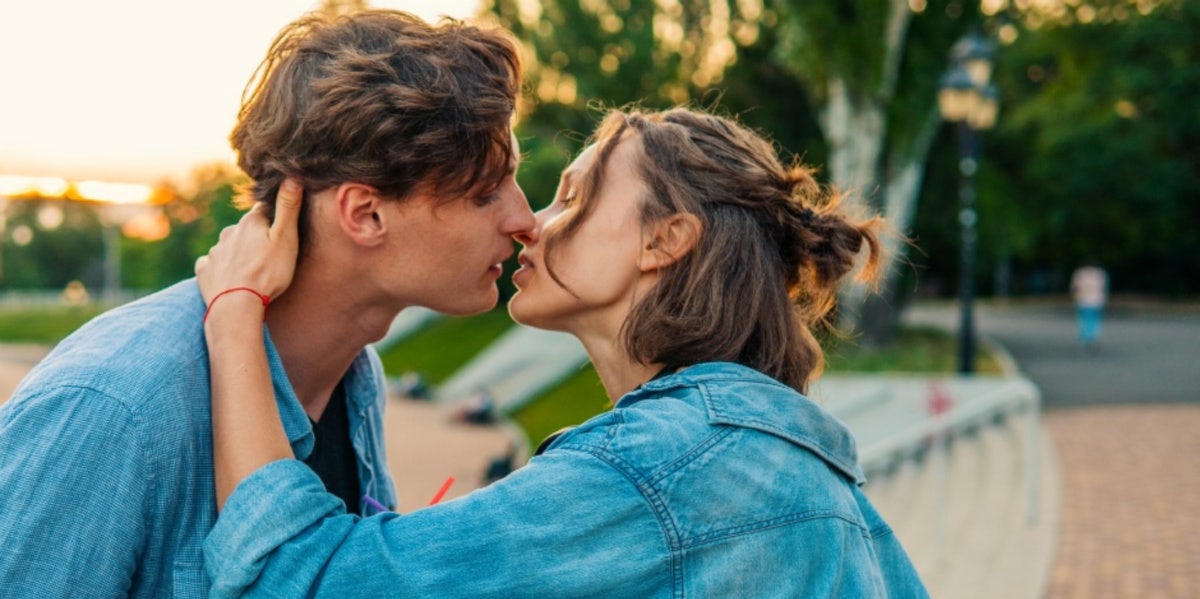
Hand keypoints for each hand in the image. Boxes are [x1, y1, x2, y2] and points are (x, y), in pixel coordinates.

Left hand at [195, 179, 301, 304]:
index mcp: (250, 222)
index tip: (282, 229)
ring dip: (239, 253)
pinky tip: (229, 279)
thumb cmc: (268, 273)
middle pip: (245, 229)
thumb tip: (291, 176)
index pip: (263, 210)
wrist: (236, 305)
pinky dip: (221, 268)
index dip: (274, 218)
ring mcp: (215, 251)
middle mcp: (229, 232)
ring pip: (229, 246)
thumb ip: (288, 207)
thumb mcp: (285, 238)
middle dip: (255, 237)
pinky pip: (213, 263)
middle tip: (270, 255)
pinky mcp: (204, 269)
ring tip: (251, 271)